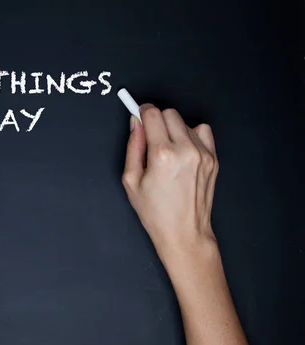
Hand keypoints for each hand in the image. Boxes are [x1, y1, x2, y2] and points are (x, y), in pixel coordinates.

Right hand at [121, 104, 218, 259]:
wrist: (184, 232)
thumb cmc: (155, 212)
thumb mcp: (131, 180)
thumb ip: (133, 146)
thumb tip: (135, 123)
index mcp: (162, 155)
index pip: (152, 114)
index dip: (142, 112)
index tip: (139, 115)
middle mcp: (185, 150)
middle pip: (169, 113)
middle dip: (157, 120)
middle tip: (151, 137)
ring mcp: (203, 154)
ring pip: (185, 121)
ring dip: (174, 129)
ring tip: (168, 150)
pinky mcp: (213, 159)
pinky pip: (202, 131)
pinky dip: (191, 135)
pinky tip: (183, 151)